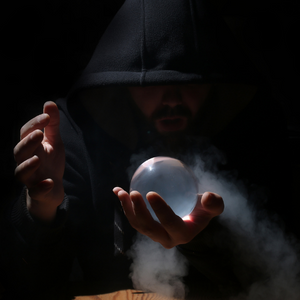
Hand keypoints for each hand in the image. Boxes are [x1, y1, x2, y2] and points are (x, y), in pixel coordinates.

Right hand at [14, 101, 64, 221]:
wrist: (53, 189)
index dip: (35, 124)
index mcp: (31, 148)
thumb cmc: (50, 162)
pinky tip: (50, 182)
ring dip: (27, 166)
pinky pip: (36, 192)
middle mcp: (27, 162)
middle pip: (19, 152)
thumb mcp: (54, 142)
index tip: (47, 116)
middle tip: (39, 134)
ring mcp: (31, 178)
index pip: (26, 133)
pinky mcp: (38, 192)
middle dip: (28, 143)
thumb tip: (49, 103)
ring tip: (37, 159)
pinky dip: (41, 187)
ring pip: (21, 173)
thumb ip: (52, 125)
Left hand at [113, 187, 223, 247]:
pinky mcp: (147, 227)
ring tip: (121, 192)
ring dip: (127, 209)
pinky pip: (133, 217)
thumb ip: (214, 203)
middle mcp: (166, 238)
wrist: (192, 216)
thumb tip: (207, 197)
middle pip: (148, 228)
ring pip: (137, 224)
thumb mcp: (213, 205)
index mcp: (182, 233)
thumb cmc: (203, 209)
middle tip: (134, 192)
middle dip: (138, 212)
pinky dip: (125, 205)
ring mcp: (154, 234)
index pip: (170, 223)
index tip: (150, 193)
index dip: (160, 211)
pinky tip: (118, 191)